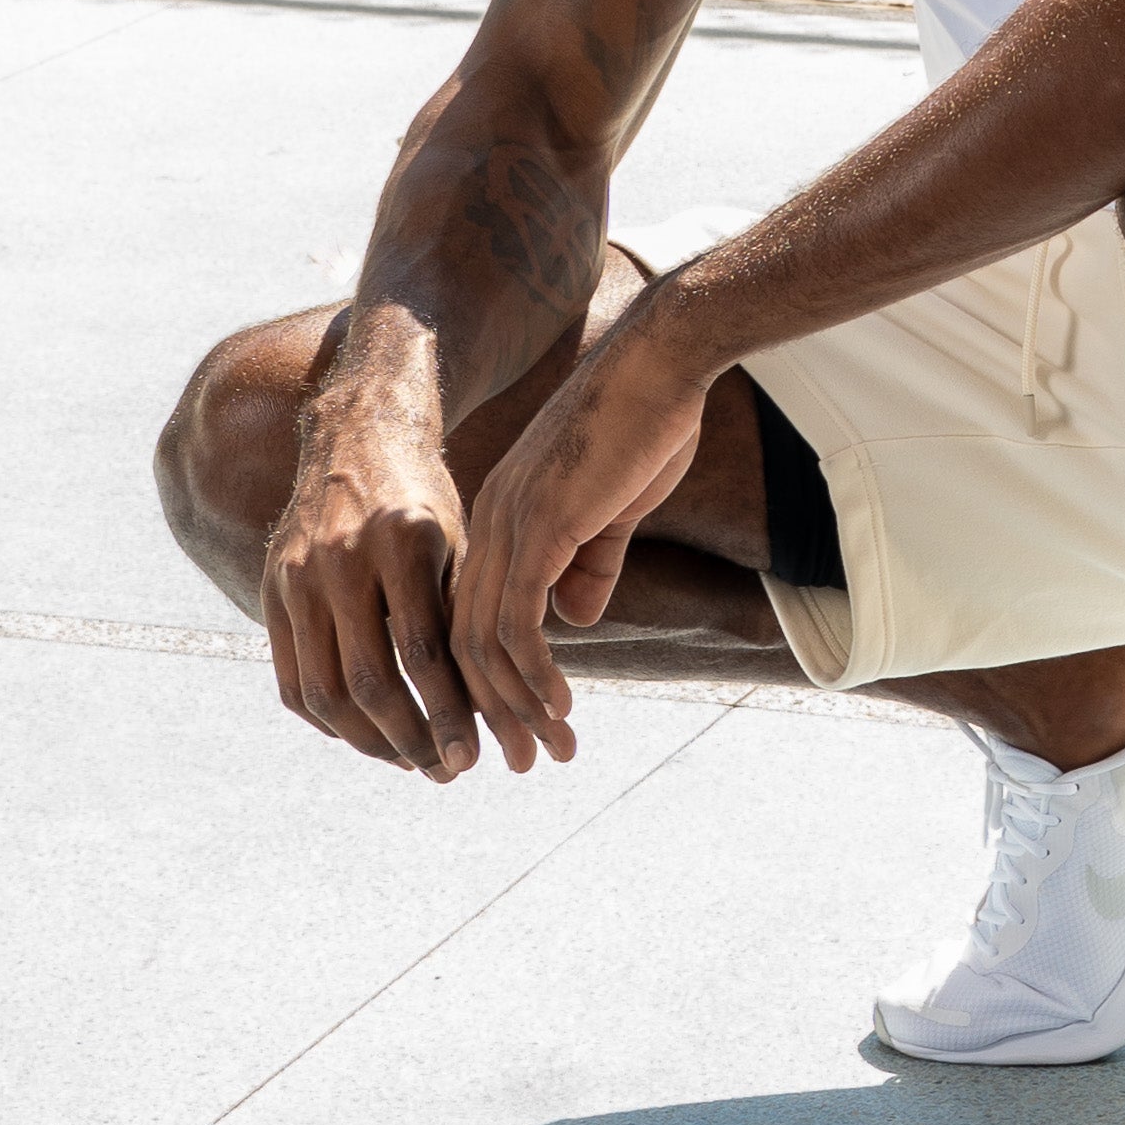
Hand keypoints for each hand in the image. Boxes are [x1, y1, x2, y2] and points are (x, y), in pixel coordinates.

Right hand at [262, 419, 506, 779]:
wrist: (355, 435)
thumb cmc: (425, 497)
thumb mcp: (458, 539)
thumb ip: (463, 612)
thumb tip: (494, 707)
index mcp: (403, 539)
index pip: (423, 652)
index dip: (447, 712)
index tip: (472, 757)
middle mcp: (342, 557)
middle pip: (369, 680)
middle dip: (412, 739)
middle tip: (448, 772)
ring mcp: (297, 575)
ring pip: (324, 691)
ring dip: (370, 742)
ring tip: (413, 762)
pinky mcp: (271, 591)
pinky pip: (292, 681)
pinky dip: (330, 722)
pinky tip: (368, 737)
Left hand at [454, 304, 710, 764]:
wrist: (662, 362)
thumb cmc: (647, 422)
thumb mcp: (614, 507)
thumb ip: (590, 562)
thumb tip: (573, 620)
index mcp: (500, 515)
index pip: (470, 614)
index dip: (488, 677)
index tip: (516, 726)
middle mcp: (489, 524)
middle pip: (462, 642)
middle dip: (490, 711)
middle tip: (521, 761)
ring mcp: (509, 525)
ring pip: (484, 645)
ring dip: (516, 707)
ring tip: (549, 750)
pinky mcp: (539, 528)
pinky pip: (517, 623)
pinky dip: (534, 675)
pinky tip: (560, 707)